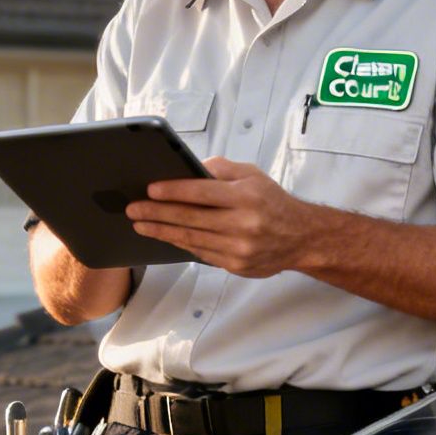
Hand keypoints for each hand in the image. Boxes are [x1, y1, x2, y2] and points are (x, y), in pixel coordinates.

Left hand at [126, 158, 320, 277]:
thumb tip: (189, 170)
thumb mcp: (253, 175)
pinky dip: (181, 244)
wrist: (302, 237)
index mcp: (246, 197)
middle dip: (157, 213)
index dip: (173, 191)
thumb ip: (221, 169)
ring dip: (162, 232)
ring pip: (191, 239)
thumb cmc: (272, 202)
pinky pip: (201, 253)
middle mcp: (243, 224)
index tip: (150, 189)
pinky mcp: (236, 265)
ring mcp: (239, 248)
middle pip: (190, 218)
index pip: (202, 192)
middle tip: (134, 210)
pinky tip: (165, 237)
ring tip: (141, 225)